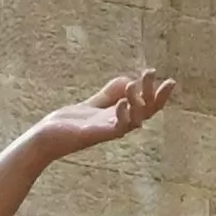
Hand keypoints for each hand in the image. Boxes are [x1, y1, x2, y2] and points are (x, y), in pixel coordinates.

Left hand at [30, 70, 176, 160]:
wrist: (46, 137)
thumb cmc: (69, 123)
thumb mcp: (95, 103)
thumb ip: (111, 93)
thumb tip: (130, 80)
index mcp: (120, 118)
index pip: (147, 107)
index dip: (160, 95)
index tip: (168, 80)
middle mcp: (118, 126)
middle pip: (147, 113)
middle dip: (156, 96)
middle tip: (157, 78)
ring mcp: (108, 131)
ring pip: (136, 121)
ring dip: (139, 103)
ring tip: (134, 84)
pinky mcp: (96, 135)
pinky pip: (117, 128)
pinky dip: (123, 115)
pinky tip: (122, 102)